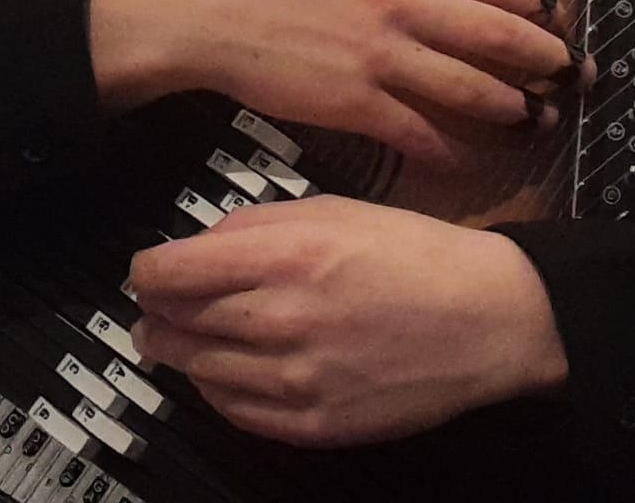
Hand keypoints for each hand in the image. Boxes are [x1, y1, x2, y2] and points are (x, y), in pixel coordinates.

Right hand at [88, 0, 591, 165]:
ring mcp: (381, 55)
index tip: (555, 12)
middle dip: (544, 58)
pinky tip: (471, 160)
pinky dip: (451, 149)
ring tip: (540, 120)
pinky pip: (418, 132)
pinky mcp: (354, 103)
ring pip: (469, 87)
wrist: (191, 6)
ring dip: (514, 108)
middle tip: (575, 74)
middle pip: (495, 33)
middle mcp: (402, 0)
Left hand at [127, 194, 568, 446]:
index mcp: (289, 256)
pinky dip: (215, 389)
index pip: (171, 271)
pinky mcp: (311, 424)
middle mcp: (283, 319)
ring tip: (178, 339)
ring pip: (196, 370)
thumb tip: (202, 244)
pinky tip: (222, 370)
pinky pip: (233, 411)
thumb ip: (261, 223)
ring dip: (178, 352)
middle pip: (173, 324)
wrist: (488, 320)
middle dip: (155, 312)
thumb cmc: (418, 256)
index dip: (146, 271)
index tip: (146, 270)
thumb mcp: (339, 209)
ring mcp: (296, 378)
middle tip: (155, 307)